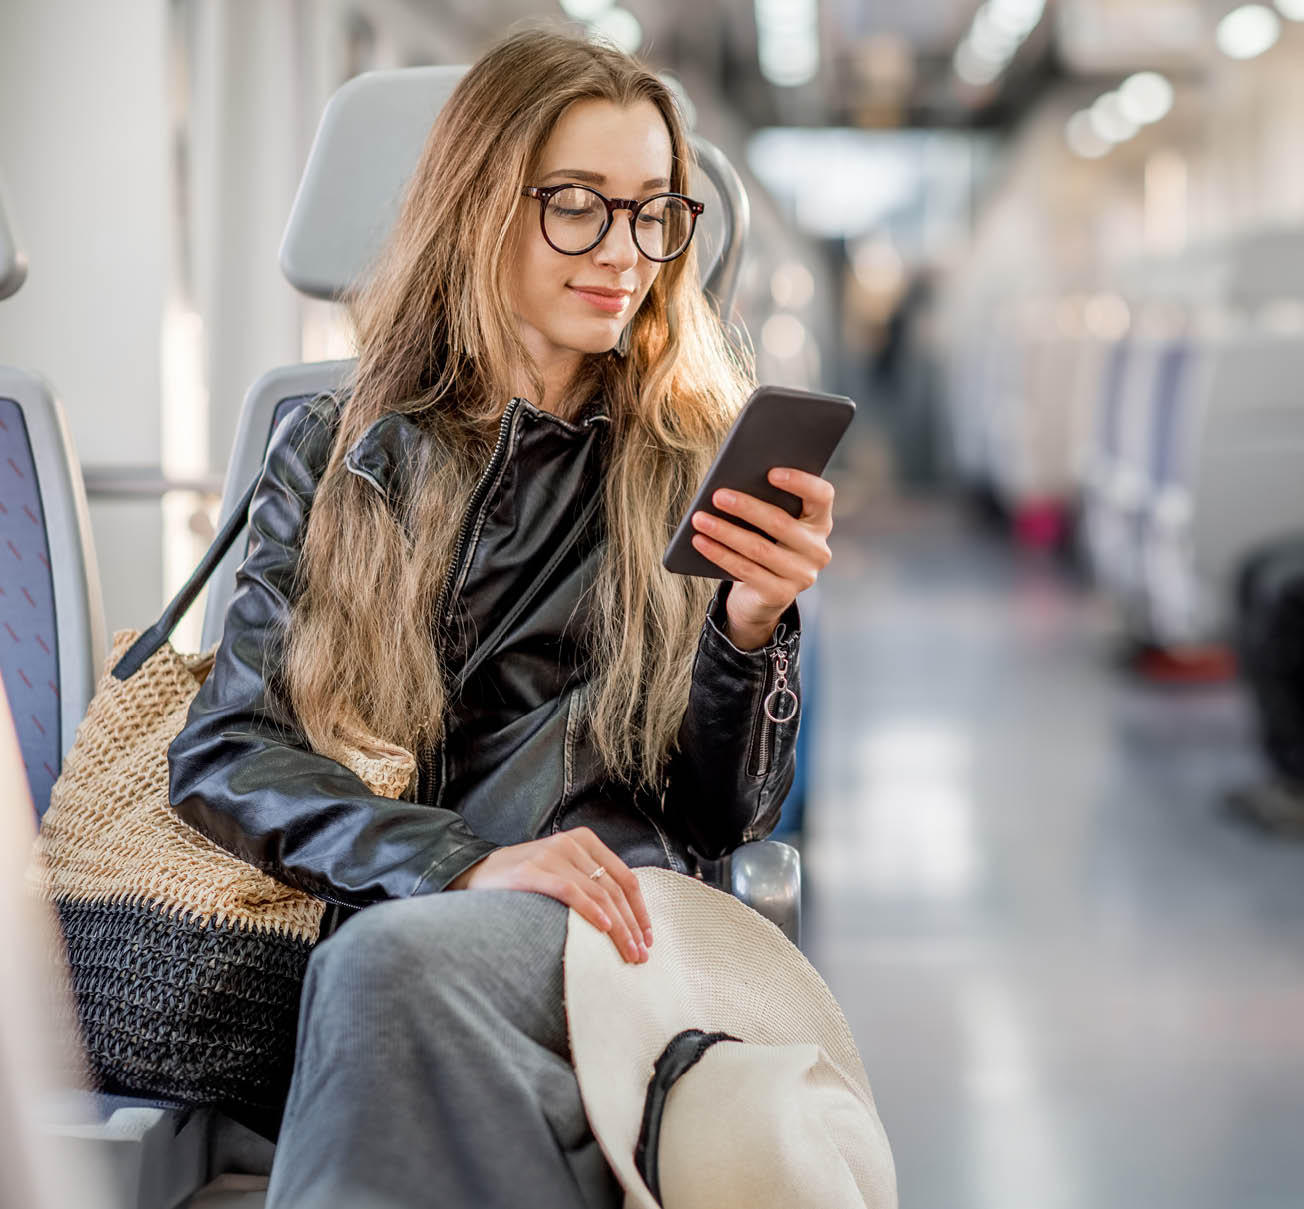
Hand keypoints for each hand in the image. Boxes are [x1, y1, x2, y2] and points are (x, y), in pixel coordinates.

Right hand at [446, 827, 651, 963]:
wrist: (476, 872)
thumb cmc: (524, 880)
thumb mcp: (562, 870)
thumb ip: (589, 882)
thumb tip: (624, 921)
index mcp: (584, 841)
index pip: (625, 877)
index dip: (640, 910)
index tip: (647, 937)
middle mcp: (570, 844)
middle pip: (614, 888)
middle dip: (631, 925)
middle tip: (640, 955)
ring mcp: (551, 855)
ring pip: (598, 893)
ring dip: (617, 927)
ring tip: (627, 952)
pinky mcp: (532, 871)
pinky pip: (570, 891)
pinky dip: (590, 910)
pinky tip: (603, 928)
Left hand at [689, 467, 833, 649]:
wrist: (761, 595)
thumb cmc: (764, 544)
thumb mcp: (769, 524)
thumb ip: (764, 503)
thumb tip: (731, 485)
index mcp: (819, 522)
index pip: (821, 496)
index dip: (800, 482)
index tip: (770, 472)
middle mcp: (817, 549)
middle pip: (781, 523)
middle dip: (746, 507)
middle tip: (718, 495)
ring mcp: (802, 575)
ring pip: (759, 548)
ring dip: (725, 531)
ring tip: (699, 518)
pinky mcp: (781, 594)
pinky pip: (745, 570)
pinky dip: (719, 554)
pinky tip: (700, 541)